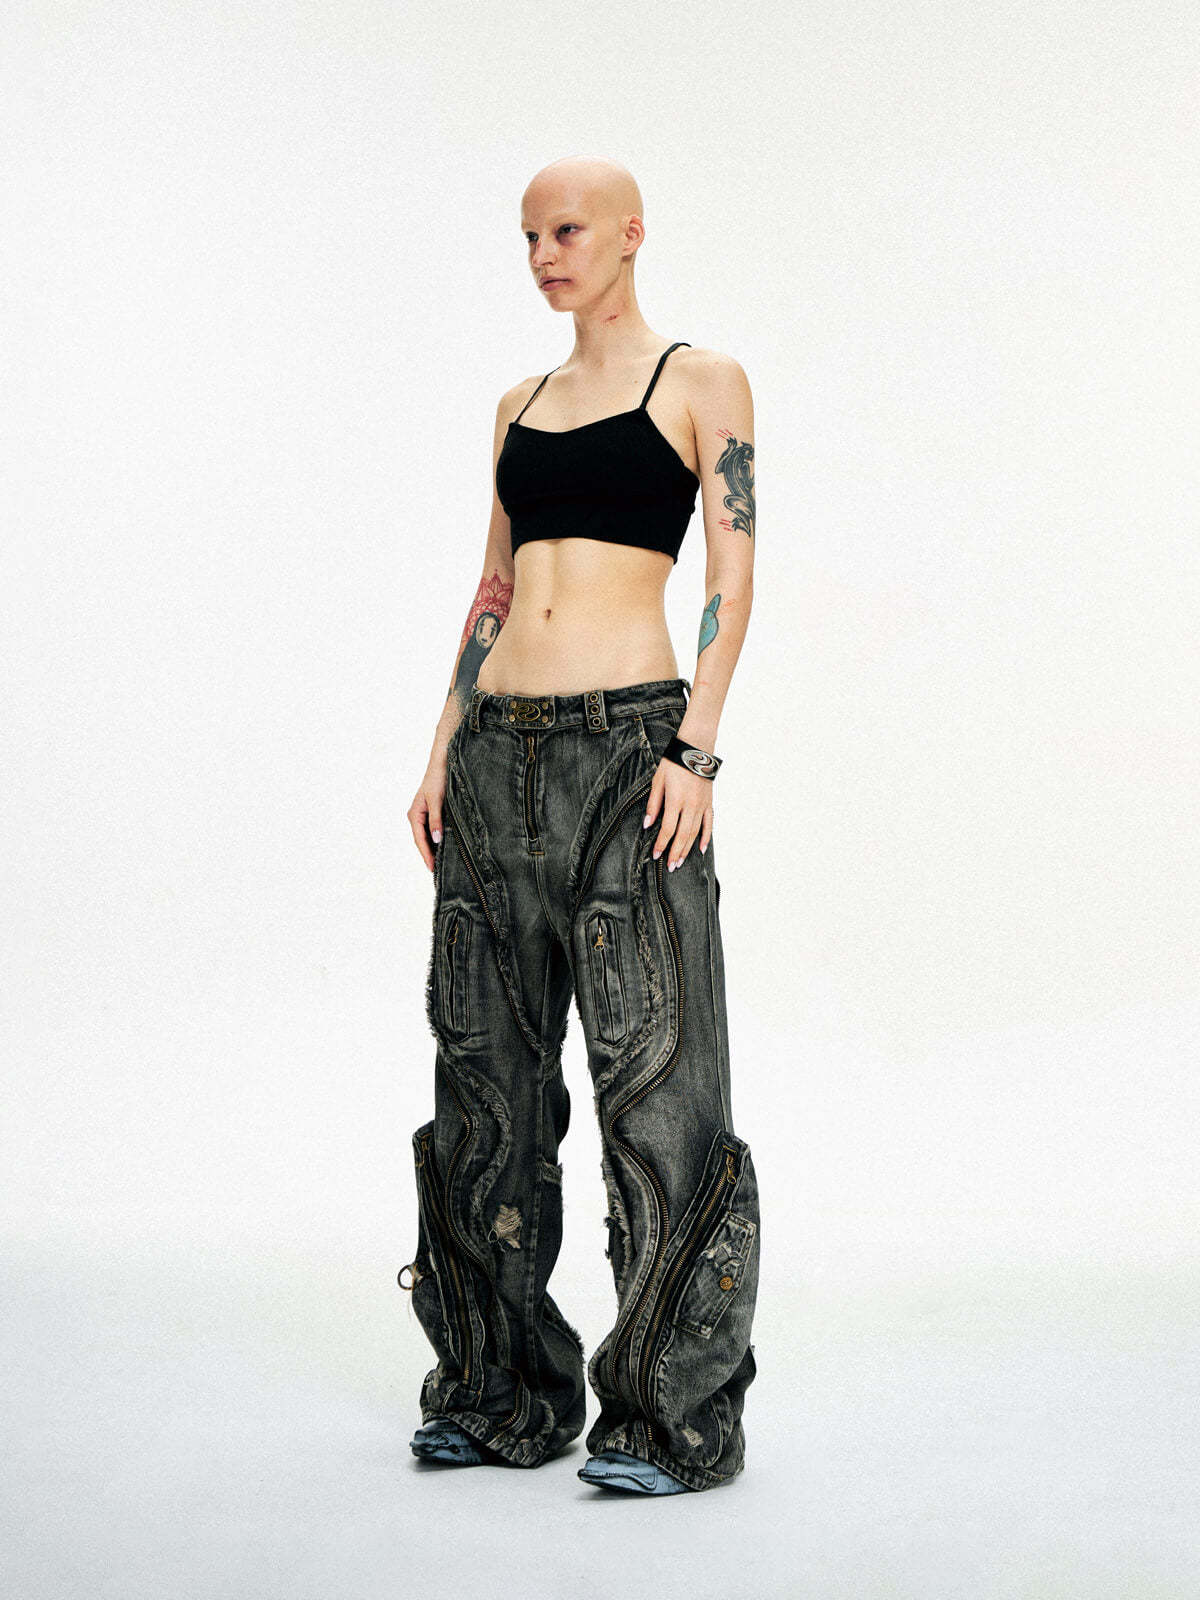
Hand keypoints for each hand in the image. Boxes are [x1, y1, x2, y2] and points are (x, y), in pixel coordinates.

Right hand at [408, 754, 447, 871]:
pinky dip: (438, 839)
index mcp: (414, 815)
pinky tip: (445, 846)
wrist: (443, 761)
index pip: (419, 840)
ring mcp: (424, 814)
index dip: (426, 855)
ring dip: (434, 848)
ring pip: (428, 836)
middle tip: (438, 873)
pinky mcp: (432, 811)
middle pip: (422, 841)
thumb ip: (436, 820)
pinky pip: (433, 829)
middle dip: (429, 855)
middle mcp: (417, 816)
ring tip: (441, 864)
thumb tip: (436, 840)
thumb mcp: (437, 800)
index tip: (432, 869)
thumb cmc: (438, 778)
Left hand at [643, 756, 713, 870]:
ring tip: (680, 862)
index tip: (656, 855)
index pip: (668, 829)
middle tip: (670, 866)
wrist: (696, 749)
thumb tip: (648, 824)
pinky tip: (702, 849)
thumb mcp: (658, 780)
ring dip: (687, 849)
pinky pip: (709, 823)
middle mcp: (690, 805)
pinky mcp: (709, 803)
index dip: (661, 844)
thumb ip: (653, 803)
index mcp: (675, 799)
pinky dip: (706, 837)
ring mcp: (702, 805)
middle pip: (682, 835)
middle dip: (675, 852)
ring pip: (695, 833)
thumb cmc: (674, 762)